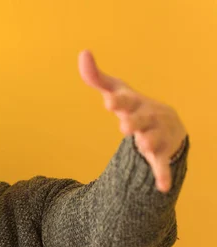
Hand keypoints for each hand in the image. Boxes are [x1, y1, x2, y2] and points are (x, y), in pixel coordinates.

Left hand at [78, 49, 187, 192]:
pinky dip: (162, 175)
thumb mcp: (117, 91)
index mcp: (134, 103)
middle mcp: (148, 117)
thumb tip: (83, 52)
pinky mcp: (160, 154)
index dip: (118, 100)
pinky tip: (162, 188)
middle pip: (141, 120)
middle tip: (124, 126)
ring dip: (149, 143)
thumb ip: (97, 77)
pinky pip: (162, 166)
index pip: (126, 100)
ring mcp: (156, 135)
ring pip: (153, 140)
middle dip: (134, 121)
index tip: (108, 101)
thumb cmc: (135, 106)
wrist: (167, 124)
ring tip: (144, 145)